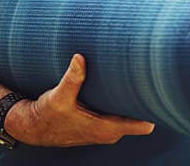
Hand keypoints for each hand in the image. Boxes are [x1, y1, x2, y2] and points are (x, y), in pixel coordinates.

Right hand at [3, 54, 154, 146]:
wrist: (32, 127)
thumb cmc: (46, 115)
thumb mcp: (58, 97)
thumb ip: (72, 78)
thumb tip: (80, 57)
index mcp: (106, 129)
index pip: (143, 124)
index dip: (152, 109)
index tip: (157, 90)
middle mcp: (109, 132)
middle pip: (139, 117)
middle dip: (144, 99)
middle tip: (148, 74)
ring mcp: (104, 129)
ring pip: (128, 114)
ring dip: (130, 99)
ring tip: (135, 75)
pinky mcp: (98, 124)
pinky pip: (118, 113)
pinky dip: (119, 101)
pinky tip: (118, 84)